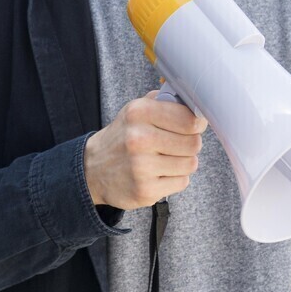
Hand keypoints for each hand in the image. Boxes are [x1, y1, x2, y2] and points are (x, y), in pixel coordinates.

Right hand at [82, 93, 205, 209]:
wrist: (93, 169)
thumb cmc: (124, 136)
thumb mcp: (137, 109)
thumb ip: (166, 101)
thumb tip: (196, 101)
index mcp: (138, 113)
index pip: (189, 119)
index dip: (197, 123)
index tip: (193, 126)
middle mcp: (138, 139)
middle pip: (193, 143)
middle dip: (190, 144)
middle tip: (177, 144)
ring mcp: (141, 167)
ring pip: (190, 164)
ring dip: (183, 162)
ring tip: (166, 159)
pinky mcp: (145, 190)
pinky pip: (182, 182)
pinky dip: (175, 178)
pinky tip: (159, 173)